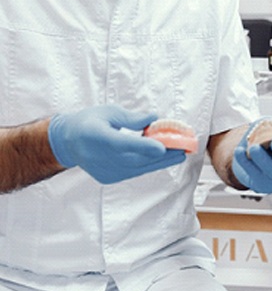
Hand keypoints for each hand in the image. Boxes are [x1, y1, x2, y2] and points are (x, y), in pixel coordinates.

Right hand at [48, 105, 185, 183]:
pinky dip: (149, 165)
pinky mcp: (109, 177)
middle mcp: (102, 158)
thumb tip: (154, 118)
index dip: (144, 147)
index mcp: (98, 137)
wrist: (68, 142)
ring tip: (180, 154)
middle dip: (163, 154)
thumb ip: (132, 118)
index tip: (162, 147)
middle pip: (136, 158)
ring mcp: (105, 171)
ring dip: (160, 161)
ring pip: (138, 168)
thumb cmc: (89, 122)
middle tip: (185, 147)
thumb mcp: (109, 112)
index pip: (124, 144)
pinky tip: (163, 158)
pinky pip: (134, 172)